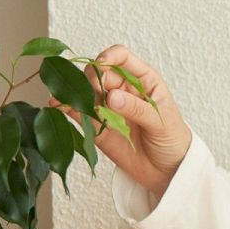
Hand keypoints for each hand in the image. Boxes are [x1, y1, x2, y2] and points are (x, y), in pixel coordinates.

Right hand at [47, 44, 192, 199]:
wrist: (168, 171)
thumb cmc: (172, 140)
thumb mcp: (161, 122)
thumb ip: (137, 108)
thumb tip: (111, 97)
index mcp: (142, 80)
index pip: (121, 57)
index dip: (108, 57)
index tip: (101, 65)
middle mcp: (122, 89)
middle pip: (98, 73)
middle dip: (92, 79)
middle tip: (97, 94)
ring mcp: (107, 107)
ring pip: (85, 91)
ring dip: (77, 92)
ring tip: (73, 99)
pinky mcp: (97, 125)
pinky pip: (78, 112)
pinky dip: (67, 108)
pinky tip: (58, 105)